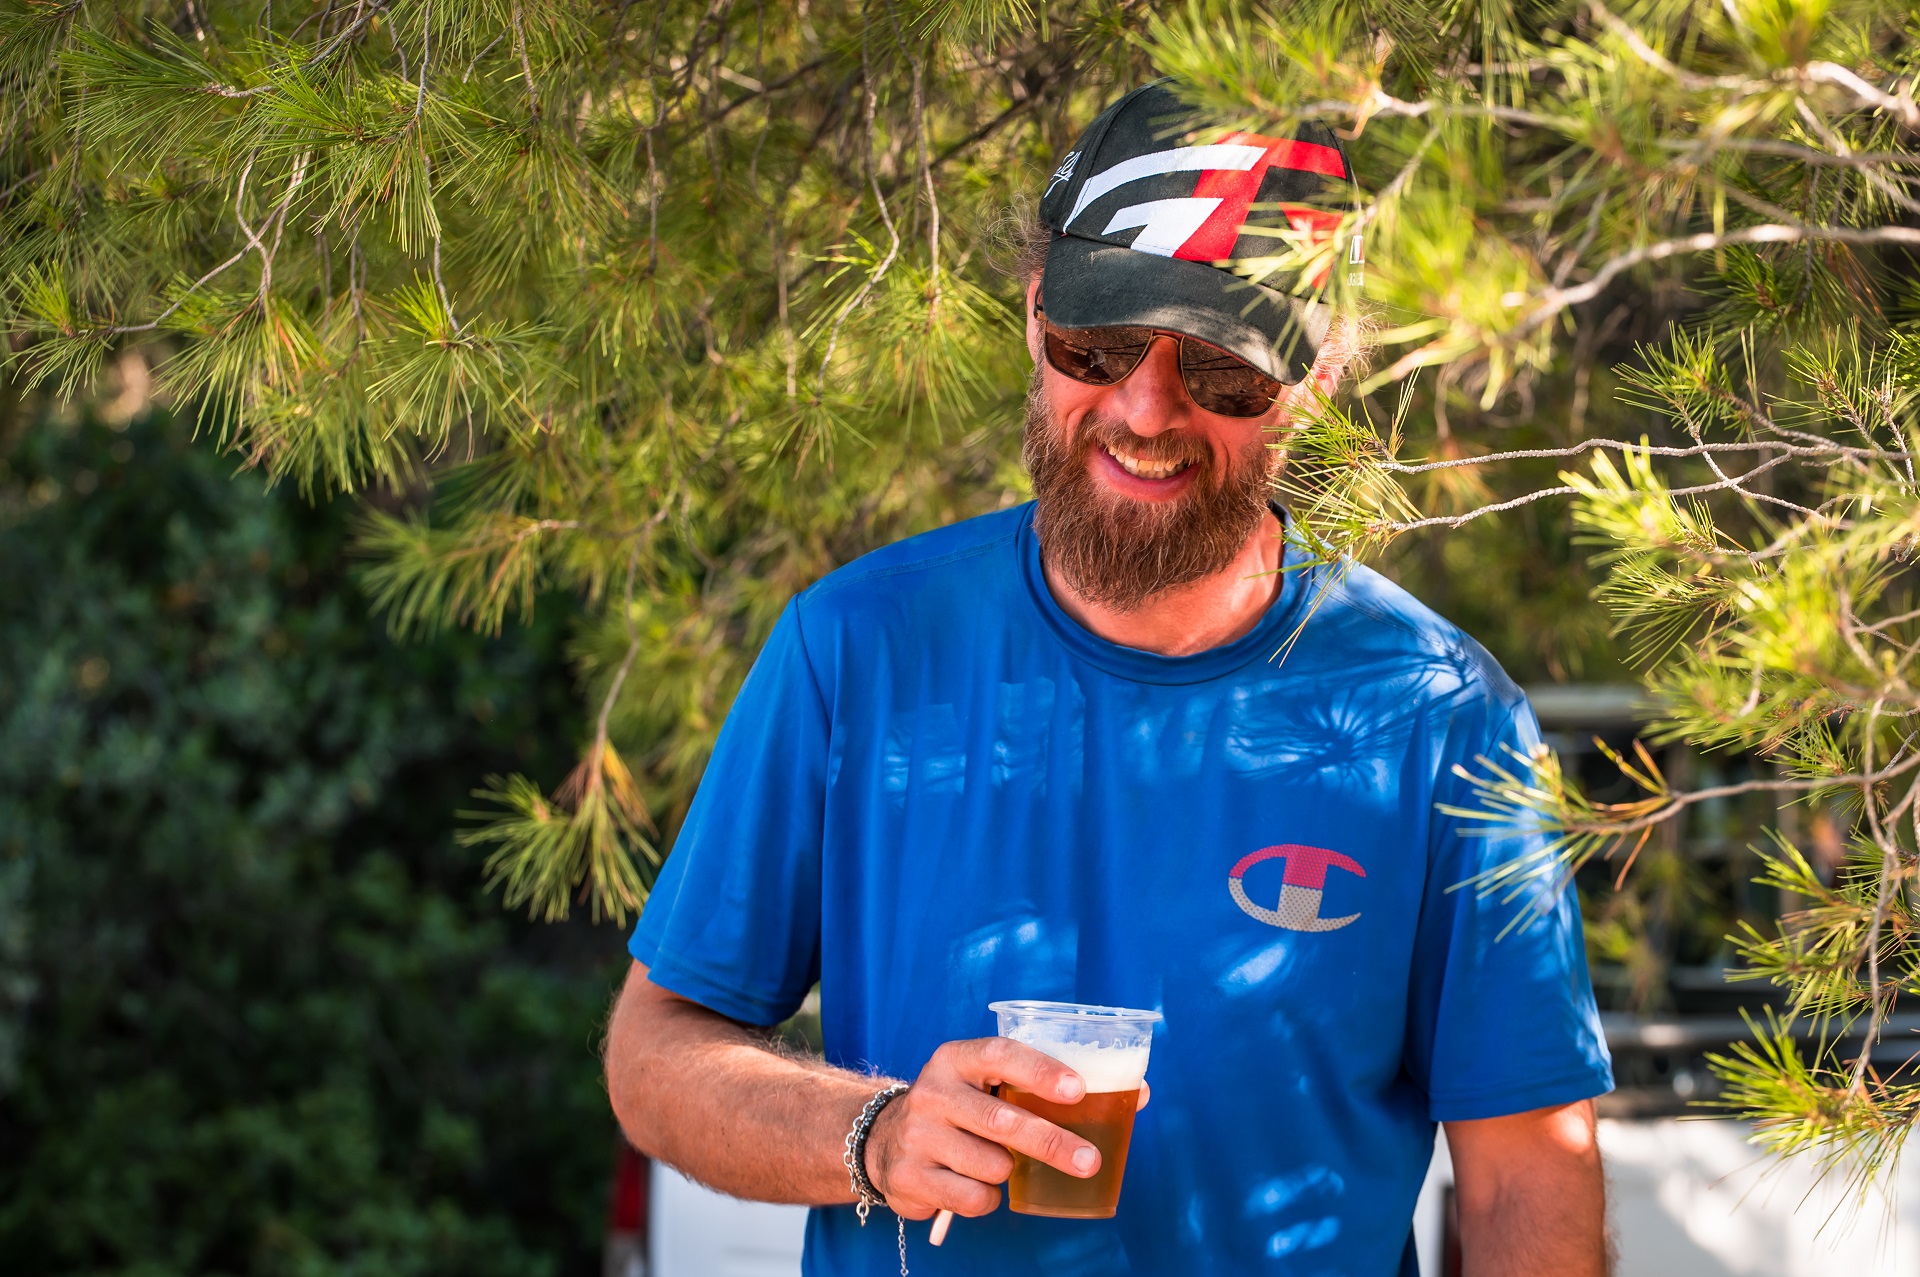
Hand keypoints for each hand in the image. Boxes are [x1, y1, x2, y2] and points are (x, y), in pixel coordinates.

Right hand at [863, 1037, 1148, 1219]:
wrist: (886, 1140)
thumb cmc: (964, 1107)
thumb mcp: (993, 1084)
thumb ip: (1054, 1086)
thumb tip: (1139, 1094)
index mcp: (956, 1058)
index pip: (1000, 1055)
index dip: (1040, 1070)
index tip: (1079, 1089)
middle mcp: (932, 1092)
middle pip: (1002, 1119)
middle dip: (1052, 1141)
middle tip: (1089, 1161)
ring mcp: (916, 1135)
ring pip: (991, 1166)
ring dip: (1009, 1172)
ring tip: (999, 1161)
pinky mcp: (909, 1177)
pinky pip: (973, 1199)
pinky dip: (987, 1199)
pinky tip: (974, 1183)